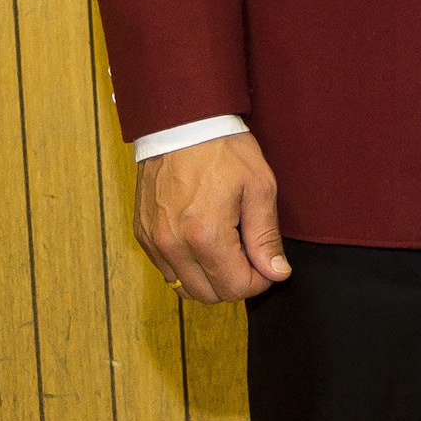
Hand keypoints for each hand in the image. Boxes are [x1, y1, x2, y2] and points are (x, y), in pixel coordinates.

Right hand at [135, 132, 291, 302]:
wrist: (181, 125)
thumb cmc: (223, 150)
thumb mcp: (259, 188)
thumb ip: (266, 236)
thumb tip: (277, 273)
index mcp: (205, 235)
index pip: (235, 288)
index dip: (259, 281)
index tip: (268, 264)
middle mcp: (173, 244)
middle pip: (208, 295)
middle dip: (235, 283)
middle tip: (250, 256)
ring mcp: (153, 241)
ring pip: (183, 287)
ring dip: (210, 279)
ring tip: (228, 248)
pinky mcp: (143, 234)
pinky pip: (166, 270)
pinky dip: (188, 267)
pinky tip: (204, 242)